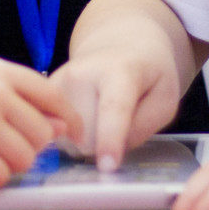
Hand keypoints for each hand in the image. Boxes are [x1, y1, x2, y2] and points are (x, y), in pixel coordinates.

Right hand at [52, 45, 182, 170]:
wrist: (119, 44)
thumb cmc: (147, 75)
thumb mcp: (165, 99)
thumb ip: (143, 127)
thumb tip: (106, 153)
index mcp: (121, 70)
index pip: (114, 108)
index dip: (110, 139)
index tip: (107, 166)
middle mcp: (81, 72)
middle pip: (87, 138)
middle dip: (103, 144)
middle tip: (117, 122)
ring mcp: (58, 81)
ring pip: (67, 141)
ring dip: (86, 140)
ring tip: (100, 115)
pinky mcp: (44, 92)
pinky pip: (55, 133)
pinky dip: (70, 133)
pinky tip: (83, 114)